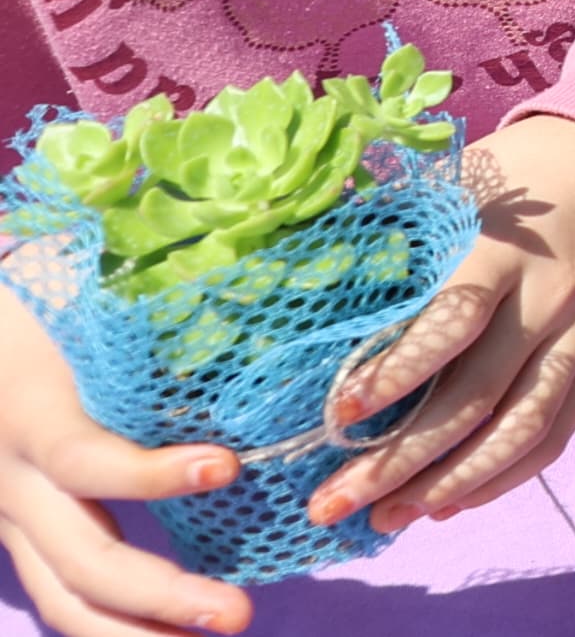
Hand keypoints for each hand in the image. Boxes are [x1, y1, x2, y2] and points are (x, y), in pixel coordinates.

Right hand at [0, 294, 245, 636]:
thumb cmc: (24, 308)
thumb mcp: (63, 298)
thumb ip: (122, 307)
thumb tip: (205, 285)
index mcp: (32, 420)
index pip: (84, 461)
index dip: (149, 475)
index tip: (226, 468)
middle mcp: (14, 483)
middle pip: (81, 558)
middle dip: (159, 594)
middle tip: (239, 613)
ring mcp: (13, 516)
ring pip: (63, 594)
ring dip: (137, 632)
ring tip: (217, 636)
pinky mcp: (24, 530)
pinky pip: (62, 588)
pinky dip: (118, 621)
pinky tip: (175, 635)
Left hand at [308, 114, 574, 535]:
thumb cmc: (514, 179)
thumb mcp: (457, 187)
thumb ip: (394, 233)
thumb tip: (296, 277)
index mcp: (506, 250)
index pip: (454, 320)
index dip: (398, 372)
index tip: (339, 418)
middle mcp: (553, 298)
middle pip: (478, 395)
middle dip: (400, 459)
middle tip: (331, 504)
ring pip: (521, 428)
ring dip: (450, 485)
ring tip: (386, 520)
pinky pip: (557, 434)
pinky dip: (503, 478)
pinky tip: (448, 505)